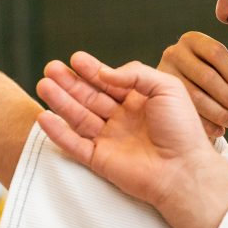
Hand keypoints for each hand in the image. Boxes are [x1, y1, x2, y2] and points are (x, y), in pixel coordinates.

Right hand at [37, 52, 227, 227]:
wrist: (184, 169)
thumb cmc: (181, 128)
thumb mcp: (167, 88)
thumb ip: (136, 74)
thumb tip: (103, 73)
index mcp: (138, 101)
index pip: (109, 82)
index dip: (92, 70)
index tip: (75, 58)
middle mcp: (122, 119)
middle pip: (89, 97)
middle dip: (69, 83)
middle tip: (51, 68)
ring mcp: (110, 139)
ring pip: (78, 117)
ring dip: (60, 102)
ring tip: (43, 85)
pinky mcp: (100, 160)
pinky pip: (74, 145)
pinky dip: (59, 133)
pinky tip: (45, 117)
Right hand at [158, 32, 227, 139]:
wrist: (180, 94)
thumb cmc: (211, 76)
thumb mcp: (227, 67)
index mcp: (192, 40)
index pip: (216, 52)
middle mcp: (174, 53)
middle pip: (206, 76)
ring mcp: (164, 74)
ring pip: (195, 96)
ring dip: (219, 112)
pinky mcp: (161, 97)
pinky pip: (185, 113)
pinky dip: (206, 124)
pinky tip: (218, 129)